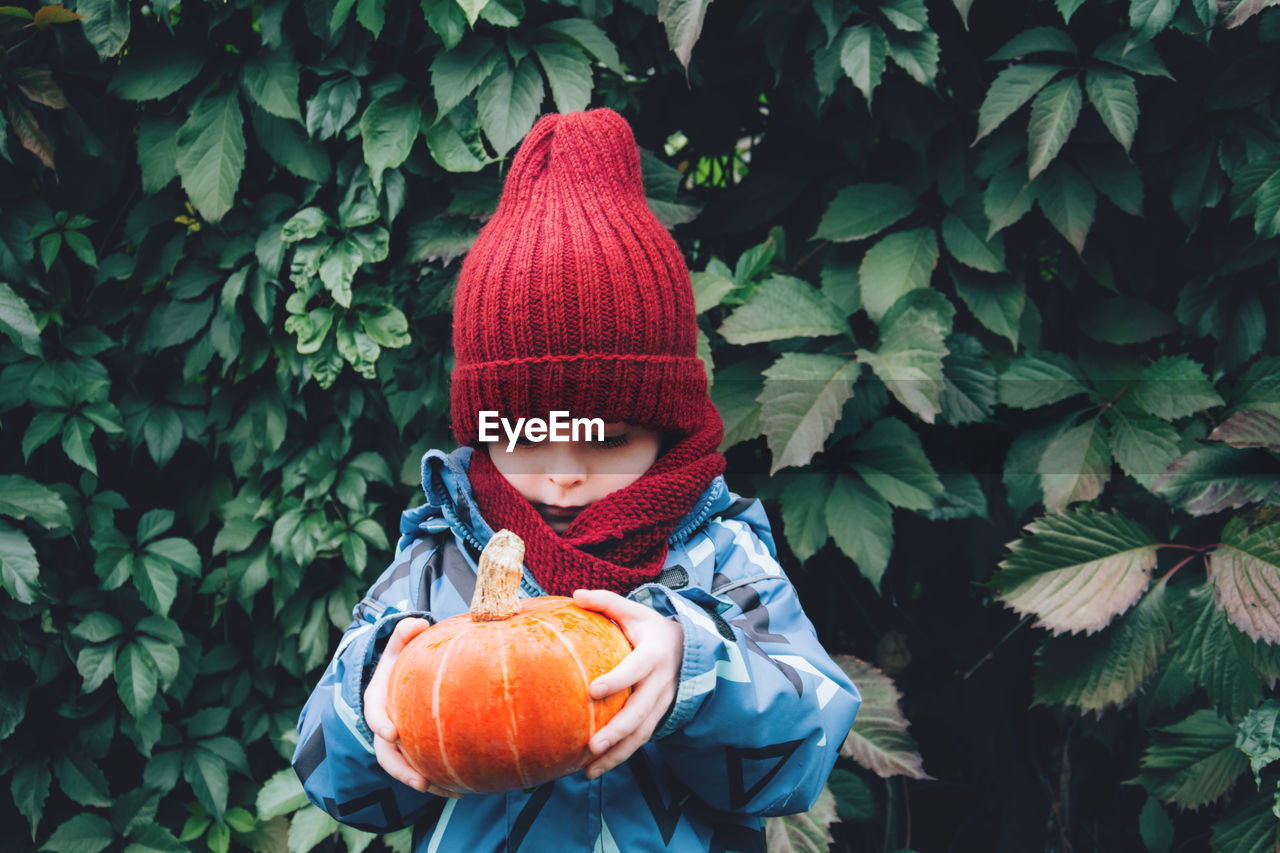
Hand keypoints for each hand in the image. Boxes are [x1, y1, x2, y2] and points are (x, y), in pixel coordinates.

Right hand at [363, 617, 463, 798]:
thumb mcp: (399, 644)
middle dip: (401, 769)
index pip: (375, 714)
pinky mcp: (414, 750)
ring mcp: (399, 742)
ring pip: (406, 768)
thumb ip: (405, 632)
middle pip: (387, 753)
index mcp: (378, 700)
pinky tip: (461, 790)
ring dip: (423, 781)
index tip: (391, 732)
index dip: (380, 724)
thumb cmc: (403, 659)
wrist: (404, 678)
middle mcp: (385, 726)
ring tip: (447, 792)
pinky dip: (439, 782)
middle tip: (420, 782)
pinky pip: (424, 769)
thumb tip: (417, 623)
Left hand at [572, 589, 683, 779]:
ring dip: (618, 754)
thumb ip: (606, 601)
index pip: (636, 669)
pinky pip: (641, 739)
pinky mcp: (658, 716)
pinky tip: (596, 769)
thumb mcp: (634, 610)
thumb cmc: (650, 628)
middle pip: (640, 711)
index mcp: (654, 653)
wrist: (687, 647)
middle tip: (593, 745)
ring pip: (642, 733)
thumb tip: (576, 595)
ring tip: (590, 770)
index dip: (618, 680)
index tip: (593, 690)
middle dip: (618, 731)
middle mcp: (661, 682)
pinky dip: (621, 756)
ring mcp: (662, 702)